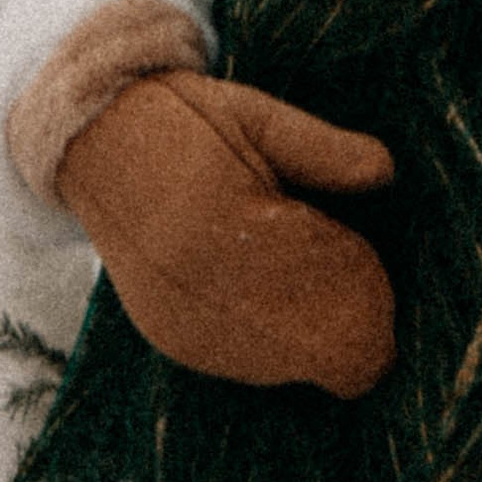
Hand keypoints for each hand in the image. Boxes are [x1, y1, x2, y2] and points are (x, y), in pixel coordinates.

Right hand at [58, 70, 396, 397]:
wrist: (95, 143)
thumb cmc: (189, 123)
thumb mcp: (257, 116)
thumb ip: (321, 148)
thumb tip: (385, 171)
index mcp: (219, 220)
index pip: (326, 290)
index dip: (364, 286)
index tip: (366, 253)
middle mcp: (193, 285)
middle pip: (318, 348)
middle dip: (351, 319)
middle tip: (353, 273)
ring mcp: (179, 322)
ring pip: (287, 364)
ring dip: (316, 333)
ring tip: (312, 275)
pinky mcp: (170, 339)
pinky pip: (248, 366)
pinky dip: (279, 342)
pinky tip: (279, 299)